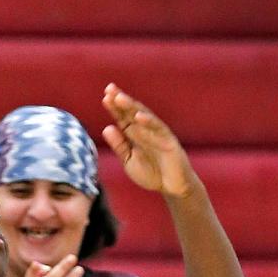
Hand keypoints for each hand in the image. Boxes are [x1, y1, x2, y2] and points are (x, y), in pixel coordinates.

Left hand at [101, 83, 195, 197]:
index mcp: (134, 135)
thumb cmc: (151, 173)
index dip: (114, 108)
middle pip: (131, 112)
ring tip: (120, 98)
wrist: (172, 187)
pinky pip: (158, 129)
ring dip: (131, 107)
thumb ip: (119, 146)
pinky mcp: (168, 140)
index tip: (105, 97)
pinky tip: (139, 116)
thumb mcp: (129, 161)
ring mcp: (157, 133)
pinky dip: (148, 122)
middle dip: (120, 100)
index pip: (122, 118)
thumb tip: (106, 128)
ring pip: (143, 117)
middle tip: (109, 89)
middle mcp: (145, 130)